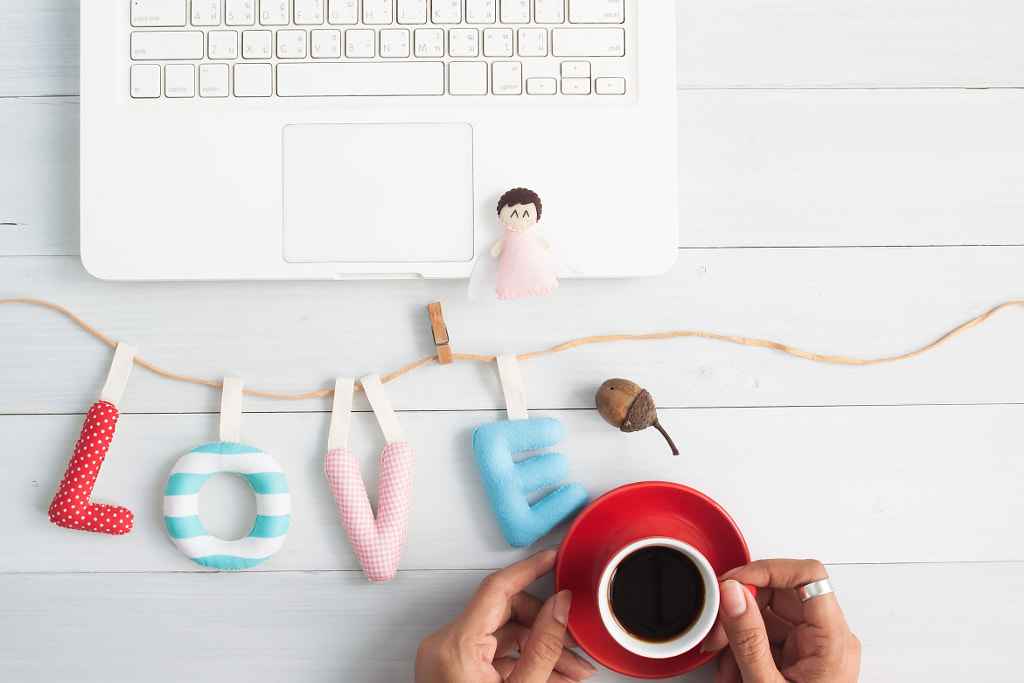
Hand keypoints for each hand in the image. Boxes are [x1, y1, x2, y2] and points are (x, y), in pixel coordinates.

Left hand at [415, 548, 596, 682]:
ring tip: (573, 673)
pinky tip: (552, 678)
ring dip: (540, 651)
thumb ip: (544, 647)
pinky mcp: (450, 672)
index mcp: (456, 646)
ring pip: (502, 637)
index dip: (530, 568)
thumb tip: (561, 607)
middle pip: (505, 614)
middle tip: (577, 647)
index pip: (498, 588)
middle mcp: (444, 646)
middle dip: (547, 629)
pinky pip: (491, 655)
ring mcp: (444, 659)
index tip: (554, 557)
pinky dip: (521, 664)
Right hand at [700, 559, 860, 682]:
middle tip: (717, 628)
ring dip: (737, 634)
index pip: (809, 575)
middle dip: (741, 609)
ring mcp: (815, 649)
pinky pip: (768, 638)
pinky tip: (732, 671)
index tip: (735, 582)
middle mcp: (829, 639)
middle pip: (781, 595)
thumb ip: (747, 637)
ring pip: (768, 616)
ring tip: (723, 661)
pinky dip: (744, 650)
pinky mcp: (800, 660)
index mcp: (833, 640)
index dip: (768, 569)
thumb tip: (733, 592)